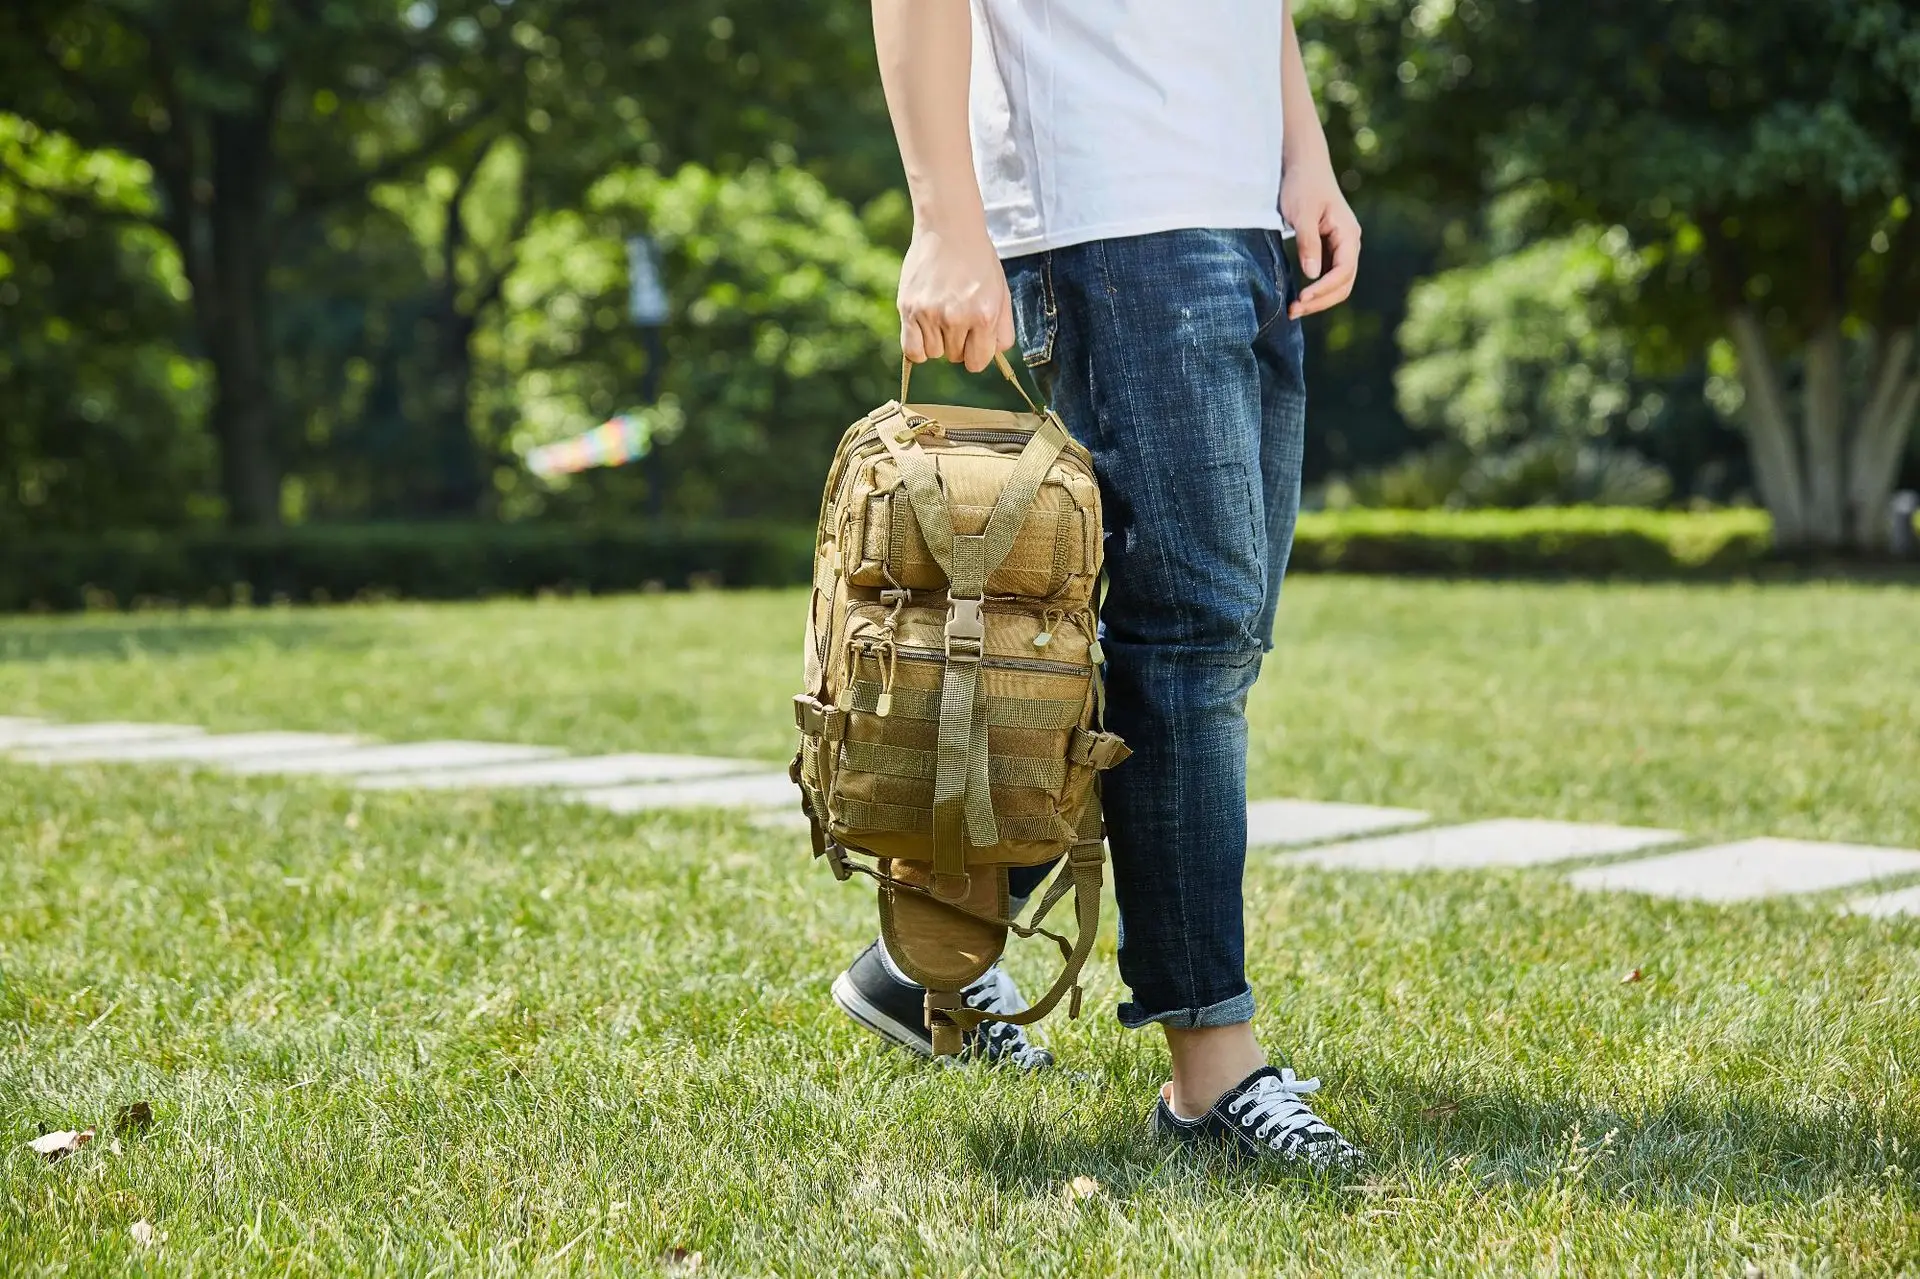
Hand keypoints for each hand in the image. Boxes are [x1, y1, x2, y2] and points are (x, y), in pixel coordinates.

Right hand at [897, 220, 1014, 372]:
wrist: (949, 227)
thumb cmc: (978, 261)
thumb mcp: (1001, 293)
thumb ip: (1003, 329)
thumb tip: (995, 356)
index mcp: (984, 315)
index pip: (977, 362)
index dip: (976, 352)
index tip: (974, 338)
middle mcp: (956, 317)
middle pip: (955, 357)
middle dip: (958, 343)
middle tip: (957, 316)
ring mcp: (930, 313)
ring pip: (933, 354)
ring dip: (937, 341)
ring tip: (940, 316)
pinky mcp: (908, 308)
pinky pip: (911, 350)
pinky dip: (918, 347)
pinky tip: (923, 330)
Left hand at [1280, 160, 1361, 319]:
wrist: (1303, 165)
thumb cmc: (1302, 185)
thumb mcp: (1301, 213)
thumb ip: (1307, 243)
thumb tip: (1313, 275)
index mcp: (1348, 234)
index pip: (1343, 271)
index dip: (1324, 290)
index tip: (1301, 299)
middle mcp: (1350, 243)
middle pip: (1343, 283)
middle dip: (1321, 301)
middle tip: (1293, 312)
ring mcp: (1341, 246)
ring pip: (1337, 283)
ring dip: (1318, 299)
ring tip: (1293, 310)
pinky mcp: (1329, 248)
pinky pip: (1328, 275)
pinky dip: (1316, 289)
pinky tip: (1298, 297)